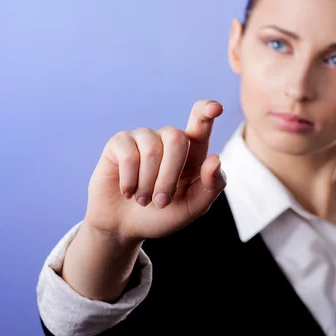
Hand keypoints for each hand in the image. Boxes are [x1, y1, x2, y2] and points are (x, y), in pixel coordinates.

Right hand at [83, 100, 226, 244]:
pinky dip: (130, 180)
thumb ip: (211, 186)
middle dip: (169, 176)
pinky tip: (127, 191)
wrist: (125, 227)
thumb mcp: (192, 208)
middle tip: (161, 202)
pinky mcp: (120, 142)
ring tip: (143, 199)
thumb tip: (215, 159)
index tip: (216, 108)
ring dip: (148, 183)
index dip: (207, 111)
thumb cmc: (162, 215)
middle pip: (177, 139)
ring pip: (152, 149)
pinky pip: (129, 155)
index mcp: (192, 151)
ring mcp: (144, 137)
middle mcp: (168, 138)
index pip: (201, 122)